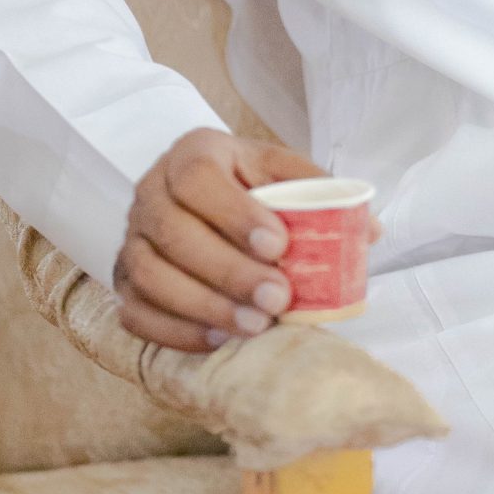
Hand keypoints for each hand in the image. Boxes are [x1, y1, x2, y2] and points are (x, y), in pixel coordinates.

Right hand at [115, 128, 370, 354]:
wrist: (201, 198)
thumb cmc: (249, 184)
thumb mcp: (281, 172)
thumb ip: (320, 193)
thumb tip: (370, 233)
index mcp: (191, 153)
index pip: (197, 178)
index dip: (235, 214)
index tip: (278, 245)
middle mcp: (150, 193)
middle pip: (174, 233)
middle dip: (229, 272)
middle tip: (277, 300)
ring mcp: (131, 240)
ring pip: (151, 276)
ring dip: (205, 307)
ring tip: (255, 327)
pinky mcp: (124, 283)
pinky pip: (136, 313)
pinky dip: (176, 331)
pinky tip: (219, 340)